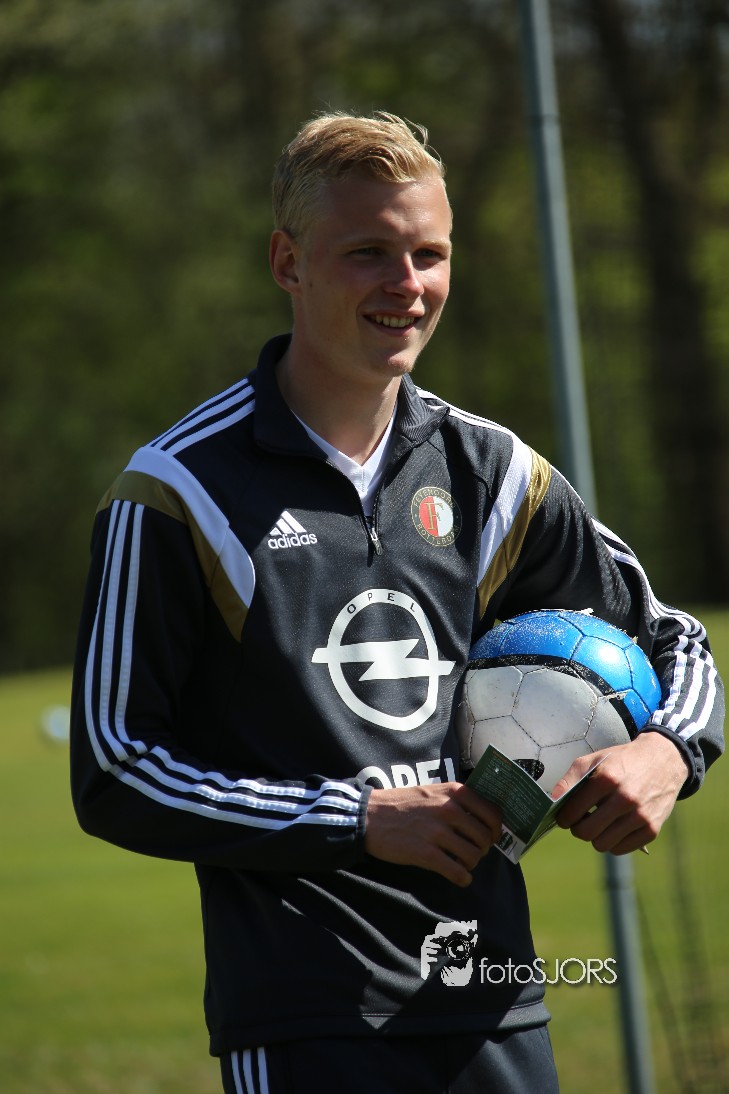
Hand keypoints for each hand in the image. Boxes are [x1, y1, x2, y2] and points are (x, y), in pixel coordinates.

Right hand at [364, 783, 501, 886]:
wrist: (369, 816)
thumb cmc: (401, 804)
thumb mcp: (433, 792)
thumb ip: (456, 802)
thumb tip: (481, 821)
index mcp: (454, 792)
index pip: (493, 814)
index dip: (496, 830)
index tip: (491, 837)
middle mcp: (449, 810)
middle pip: (485, 838)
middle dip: (482, 849)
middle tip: (471, 852)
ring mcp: (438, 832)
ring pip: (473, 856)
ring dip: (471, 864)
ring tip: (461, 863)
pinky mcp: (426, 853)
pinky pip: (457, 871)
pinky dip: (462, 878)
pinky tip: (459, 877)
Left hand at [552, 731, 689, 854]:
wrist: (664, 760)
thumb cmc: (623, 760)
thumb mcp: (595, 759)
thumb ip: (571, 778)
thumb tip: (553, 799)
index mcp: (607, 778)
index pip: (573, 812)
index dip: (564, 818)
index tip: (565, 817)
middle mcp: (625, 798)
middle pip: (586, 832)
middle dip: (577, 829)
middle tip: (580, 821)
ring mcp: (640, 816)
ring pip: (602, 845)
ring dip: (596, 837)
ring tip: (599, 823)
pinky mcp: (652, 829)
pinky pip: (621, 849)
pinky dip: (613, 842)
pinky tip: (615, 827)